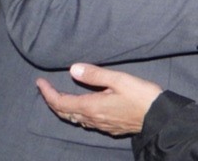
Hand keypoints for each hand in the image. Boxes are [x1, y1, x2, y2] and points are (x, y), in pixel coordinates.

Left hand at [36, 63, 161, 136]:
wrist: (158, 117)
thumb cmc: (141, 96)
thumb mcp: (119, 79)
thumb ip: (95, 74)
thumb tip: (73, 69)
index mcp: (91, 106)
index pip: (61, 102)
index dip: (47, 93)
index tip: (39, 82)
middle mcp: (92, 118)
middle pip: (64, 113)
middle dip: (52, 101)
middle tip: (46, 89)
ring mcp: (101, 125)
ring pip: (75, 119)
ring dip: (64, 108)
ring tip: (61, 97)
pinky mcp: (110, 128)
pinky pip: (86, 122)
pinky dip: (78, 113)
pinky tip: (84, 108)